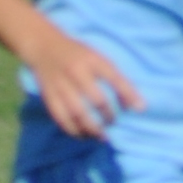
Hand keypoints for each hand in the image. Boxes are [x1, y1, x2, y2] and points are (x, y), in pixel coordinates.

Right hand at [29, 24, 143, 137]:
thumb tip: (137, 105)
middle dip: (108, 116)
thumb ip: (116, 78)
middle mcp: (75, 71)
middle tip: (113, 123)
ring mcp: (60, 84)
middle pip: (96, 99)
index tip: (139, 109)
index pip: (114, 77)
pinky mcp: (48, 96)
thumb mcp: (98, 58)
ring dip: (91, 128)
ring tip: (100, 136)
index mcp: (91, 60)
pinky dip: (73, 130)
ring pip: (77, 113)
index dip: (128, 94)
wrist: (43, 47)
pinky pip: (61, 118)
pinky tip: (83, 135)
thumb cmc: (78, 55)